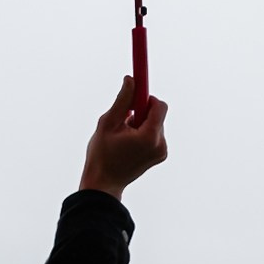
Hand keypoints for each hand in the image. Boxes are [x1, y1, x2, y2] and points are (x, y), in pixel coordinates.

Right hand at [78, 76, 167, 199]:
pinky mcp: (160, 156)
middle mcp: (160, 144)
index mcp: (149, 136)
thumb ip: (122, 100)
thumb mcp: (108, 123)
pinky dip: (143, 134)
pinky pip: (155, 135)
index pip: (159, 106)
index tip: (137, 90)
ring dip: (141, 124)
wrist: (103, 183)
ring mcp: (161, 152)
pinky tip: (128, 144)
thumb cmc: (102, 154)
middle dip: (142, 112)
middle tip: (124, 118)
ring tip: (123, 136)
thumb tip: (131, 79)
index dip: (147, 96)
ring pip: (155, 125)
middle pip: (157, 115)